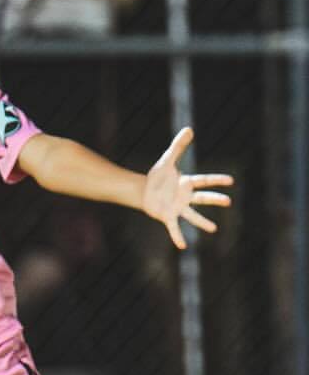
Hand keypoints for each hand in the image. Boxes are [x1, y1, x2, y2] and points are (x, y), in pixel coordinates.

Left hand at [141, 127, 233, 250]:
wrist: (145, 191)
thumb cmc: (158, 177)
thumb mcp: (167, 160)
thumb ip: (178, 146)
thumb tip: (189, 129)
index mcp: (188, 183)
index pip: (204, 180)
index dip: (216, 180)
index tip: (230, 181)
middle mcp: (186, 197)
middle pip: (203, 198)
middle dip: (214, 199)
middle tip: (228, 202)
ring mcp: (178, 208)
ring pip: (193, 216)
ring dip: (202, 222)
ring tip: (213, 229)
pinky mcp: (168, 216)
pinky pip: (174, 228)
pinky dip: (178, 236)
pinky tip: (183, 246)